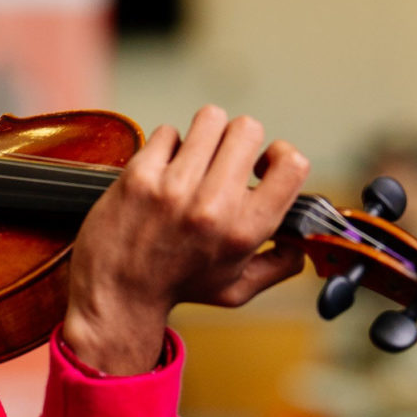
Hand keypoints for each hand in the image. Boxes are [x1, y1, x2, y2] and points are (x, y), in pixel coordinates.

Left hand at [60, 106, 310, 375]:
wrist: (115, 296)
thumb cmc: (177, 289)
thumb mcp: (238, 289)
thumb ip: (279, 265)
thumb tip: (301, 241)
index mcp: (245, 231)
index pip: (293, 165)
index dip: (281, 154)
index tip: (262, 165)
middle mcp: (213, 206)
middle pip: (247, 129)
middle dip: (238, 140)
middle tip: (222, 162)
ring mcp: (174, 187)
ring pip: (209, 119)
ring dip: (204, 135)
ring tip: (193, 160)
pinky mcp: (139, 175)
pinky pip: (167, 132)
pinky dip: (167, 146)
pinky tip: (162, 170)